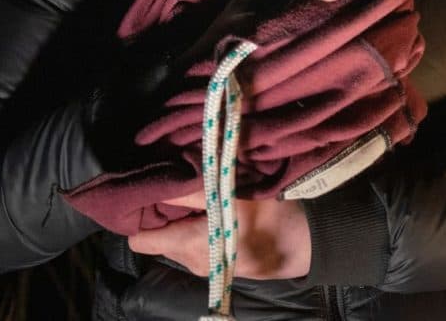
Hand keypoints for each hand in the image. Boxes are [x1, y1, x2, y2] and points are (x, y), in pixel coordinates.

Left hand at [128, 190, 311, 279]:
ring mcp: (205, 266)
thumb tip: (157, 179)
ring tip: (197, 195)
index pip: (140, 240)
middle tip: (176, 186)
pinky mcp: (220, 264)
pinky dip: (197, 228)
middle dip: (163, 214)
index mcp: (188, 246)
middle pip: (158, 238)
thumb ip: (191, 189)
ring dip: (182, 220)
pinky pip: (195, 245)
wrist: (306, 244)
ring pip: (177, 241)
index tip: (147, 191)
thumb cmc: (269, 218)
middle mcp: (191, 262)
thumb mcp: (229, 196)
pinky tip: (213, 209)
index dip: (140, 216)